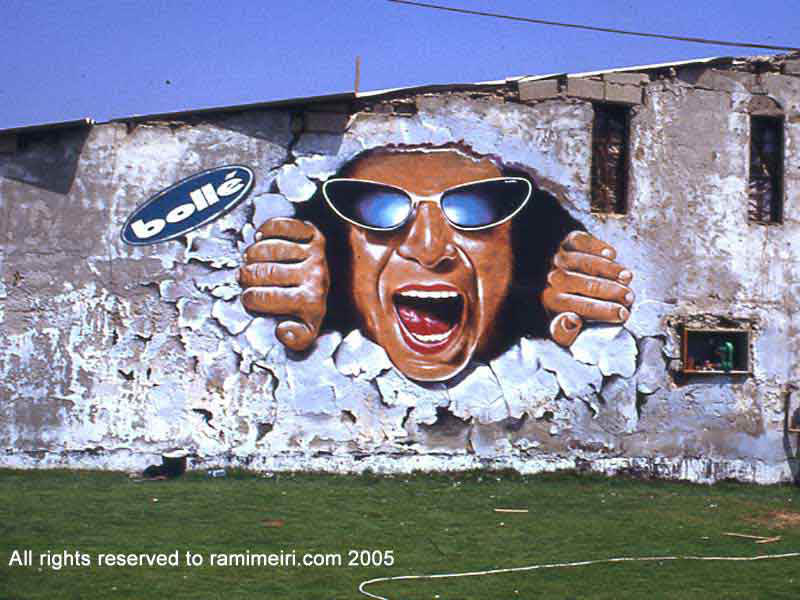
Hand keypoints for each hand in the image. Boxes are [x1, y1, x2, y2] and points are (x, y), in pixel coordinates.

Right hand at [238, 218, 328, 351]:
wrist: (346, 276)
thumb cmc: (319, 301)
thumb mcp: (314, 326)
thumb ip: (299, 337)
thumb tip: (282, 330)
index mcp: (312, 302)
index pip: (268, 299)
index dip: (251, 298)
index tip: (247, 297)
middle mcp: (314, 276)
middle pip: (266, 272)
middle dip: (248, 276)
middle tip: (244, 277)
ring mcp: (315, 252)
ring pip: (270, 249)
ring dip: (253, 253)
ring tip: (249, 260)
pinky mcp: (313, 233)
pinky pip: (282, 227)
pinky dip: (267, 230)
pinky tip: (260, 237)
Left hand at [541, 230, 633, 346]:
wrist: (542, 279)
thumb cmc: (560, 308)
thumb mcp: (558, 328)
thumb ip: (564, 333)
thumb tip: (572, 321)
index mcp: (550, 302)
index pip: (578, 306)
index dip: (603, 311)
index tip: (623, 315)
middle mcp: (551, 279)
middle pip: (584, 284)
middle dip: (610, 291)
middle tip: (629, 297)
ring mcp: (557, 258)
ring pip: (585, 262)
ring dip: (609, 269)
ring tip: (627, 278)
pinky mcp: (564, 241)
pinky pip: (579, 241)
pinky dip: (596, 246)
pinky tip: (611, 255)